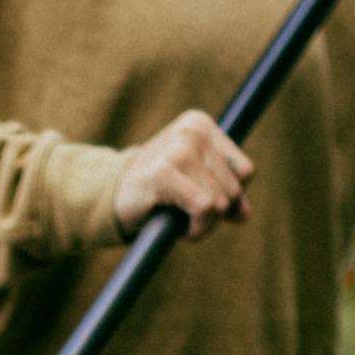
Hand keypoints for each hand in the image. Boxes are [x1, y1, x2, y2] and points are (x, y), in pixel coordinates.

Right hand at [113, 109, 254, 239]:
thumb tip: (245, 215)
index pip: (245, 171)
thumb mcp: (193, 186)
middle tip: (188, 218)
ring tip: (180, 220)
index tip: (204, 205)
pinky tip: (178, 229)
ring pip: (221, 202)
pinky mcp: (165, 172)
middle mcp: (193, 131)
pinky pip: (204, 208)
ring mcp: (179, 149)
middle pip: (234, 189)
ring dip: (204, 225)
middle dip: (215, 215)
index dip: (230, 198)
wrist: (109, 200)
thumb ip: (222, 196)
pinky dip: (196, 229)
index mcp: (201, 125)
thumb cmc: (154, 193)